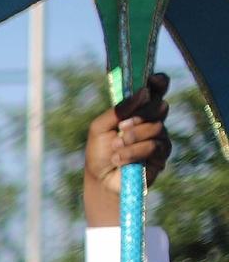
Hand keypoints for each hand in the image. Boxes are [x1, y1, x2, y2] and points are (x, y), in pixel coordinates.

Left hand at [84, 73, 172, 226]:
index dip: (158, 83)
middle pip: (159, 105)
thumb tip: (142, 92)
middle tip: (122, 126)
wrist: (100, 180)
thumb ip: (117, 110)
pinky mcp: (162, 155)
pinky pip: (155, 146)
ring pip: (156, 127)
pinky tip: (120, 159)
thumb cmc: (99, 152)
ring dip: (132, 137)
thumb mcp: (100, 128)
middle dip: (140, 115)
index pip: (155, 90)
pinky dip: (134, 152)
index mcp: (138, 110)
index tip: (152, 81)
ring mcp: (159, 137)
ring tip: (116, 148)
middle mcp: (152, 120)